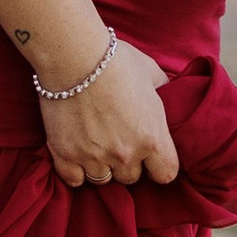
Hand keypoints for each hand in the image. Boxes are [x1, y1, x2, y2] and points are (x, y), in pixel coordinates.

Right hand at [41, 38, 179, 189]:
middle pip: (131, 178)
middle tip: (117, 140)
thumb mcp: (151, 72)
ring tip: (95, 143)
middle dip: (127, 162)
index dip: (159, 165)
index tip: (151, 156)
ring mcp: (94, 157)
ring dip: (101, 165)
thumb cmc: (116, 61)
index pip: (166, 174)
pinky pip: (74, 180)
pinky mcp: (65, 155)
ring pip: (102, 180)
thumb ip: (163, 91)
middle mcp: (126, 154)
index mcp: (152, 137)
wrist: (74, 56)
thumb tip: (171, 96)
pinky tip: (77, 153)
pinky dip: (75, 170)